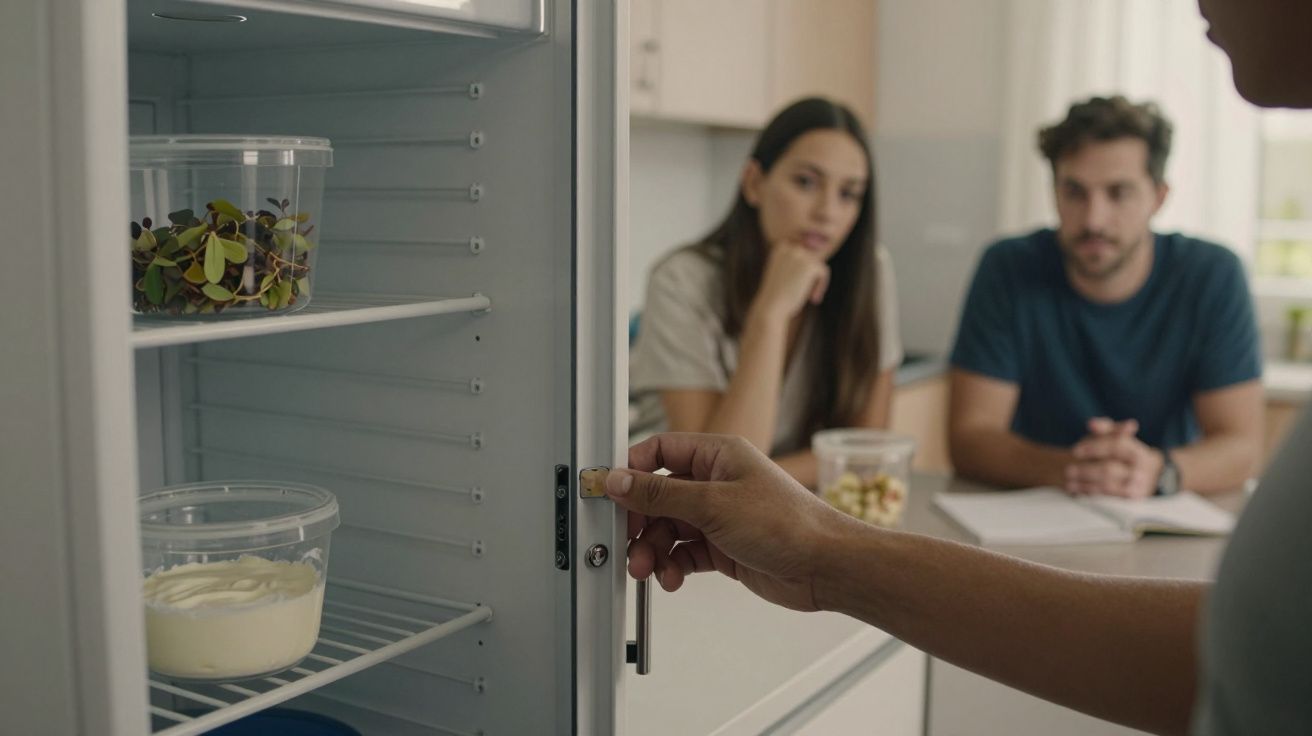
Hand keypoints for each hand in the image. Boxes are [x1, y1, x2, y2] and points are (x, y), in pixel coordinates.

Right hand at [604, 433, 855, 611]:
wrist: (825, 566)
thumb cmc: (787, 523)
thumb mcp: (712, 504)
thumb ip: (660, 494)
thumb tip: (619, 479)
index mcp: (716, 454)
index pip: (659, 453)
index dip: (630, 471)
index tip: (607, 492)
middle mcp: (716, 481)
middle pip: (658, 496)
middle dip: (639, 522)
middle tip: (626, 543)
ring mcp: (719, 515)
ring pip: (668, 528)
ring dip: (653, 549)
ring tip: (649, 569)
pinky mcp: (723, 546)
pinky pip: (683, 552)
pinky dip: (672, 565)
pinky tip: (672, 577)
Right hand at [748, 242, 830, 323]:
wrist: (771, 307)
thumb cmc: (777, 296)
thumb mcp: (785, 276)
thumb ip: (798, 265)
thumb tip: (818, 253)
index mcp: (780, 248)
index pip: (802, 252)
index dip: (804, 270)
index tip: (799, 286)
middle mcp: (789, 248)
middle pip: (811, 258)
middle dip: (811, 276)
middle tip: (807, 294)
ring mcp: (799, 254)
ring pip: (818, 265)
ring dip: (816, 281)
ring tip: (810, 297)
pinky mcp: (809, 264)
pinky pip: (824, 271)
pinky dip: (821, 286)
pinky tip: (813, 298)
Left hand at [1065, 418, 1163, 498]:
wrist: (1137, 479)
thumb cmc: (1119, 455)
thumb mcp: (1114, 438)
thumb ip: (1105, 428)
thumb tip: (1092, 424)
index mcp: (1141, 453)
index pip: (1117, 445)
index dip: (1094, 447)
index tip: (1075, 451)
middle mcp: (1144, 472)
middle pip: (1110, 469)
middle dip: (1086, 470)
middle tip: (1067, 470)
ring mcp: (1138, 488)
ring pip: (1106, 485)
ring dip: (1085, 482)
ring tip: (1068, 480)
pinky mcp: (1130, 501)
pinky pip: (1106, 498)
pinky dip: (1089, 492)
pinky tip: (1075, 490)